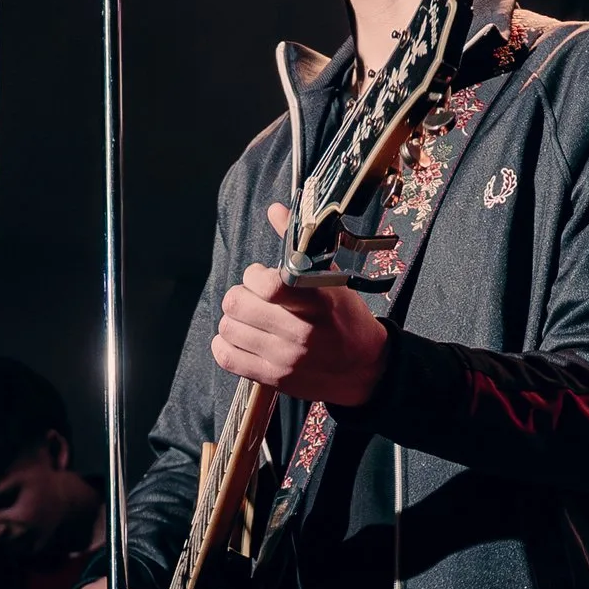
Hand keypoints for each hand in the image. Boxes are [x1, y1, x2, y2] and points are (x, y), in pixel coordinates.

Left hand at [212, 201, 388, 408]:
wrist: (363, 369)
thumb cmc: (345, 318)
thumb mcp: (330, 279)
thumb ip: (297, 245)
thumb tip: (274, 209)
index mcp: (318, 302)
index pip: (268, 284)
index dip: (254, 275)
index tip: (262, 277)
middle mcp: (301, 332)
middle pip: (238, 304)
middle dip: (240, 295)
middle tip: (254, 298)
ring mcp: (286, 358)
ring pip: (228, 329)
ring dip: (233, 318)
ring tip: (249, 317)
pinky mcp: (274, 379)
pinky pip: (227, 357)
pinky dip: (224, 344)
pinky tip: (239, 337)